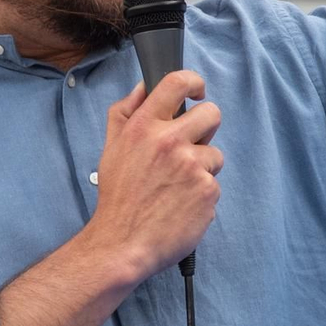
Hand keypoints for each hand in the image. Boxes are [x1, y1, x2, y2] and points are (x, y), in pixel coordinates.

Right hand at [84, 71, 223, 281]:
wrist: (122, 243)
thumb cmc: (117, 197)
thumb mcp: (111, 148)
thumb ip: (125, 113)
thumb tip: (143, 88)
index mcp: (144, 126)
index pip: (177, 83)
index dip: (194, 82)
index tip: (197, 92)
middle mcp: (169, 141)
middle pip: (211, 113)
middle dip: (206, 127)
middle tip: (192, 144)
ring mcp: (192, 166)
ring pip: (215, 154)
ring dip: (202, 167)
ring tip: (177, 186)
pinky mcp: (207, 191)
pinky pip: (213, 183)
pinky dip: (201, 194)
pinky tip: (181, 204)